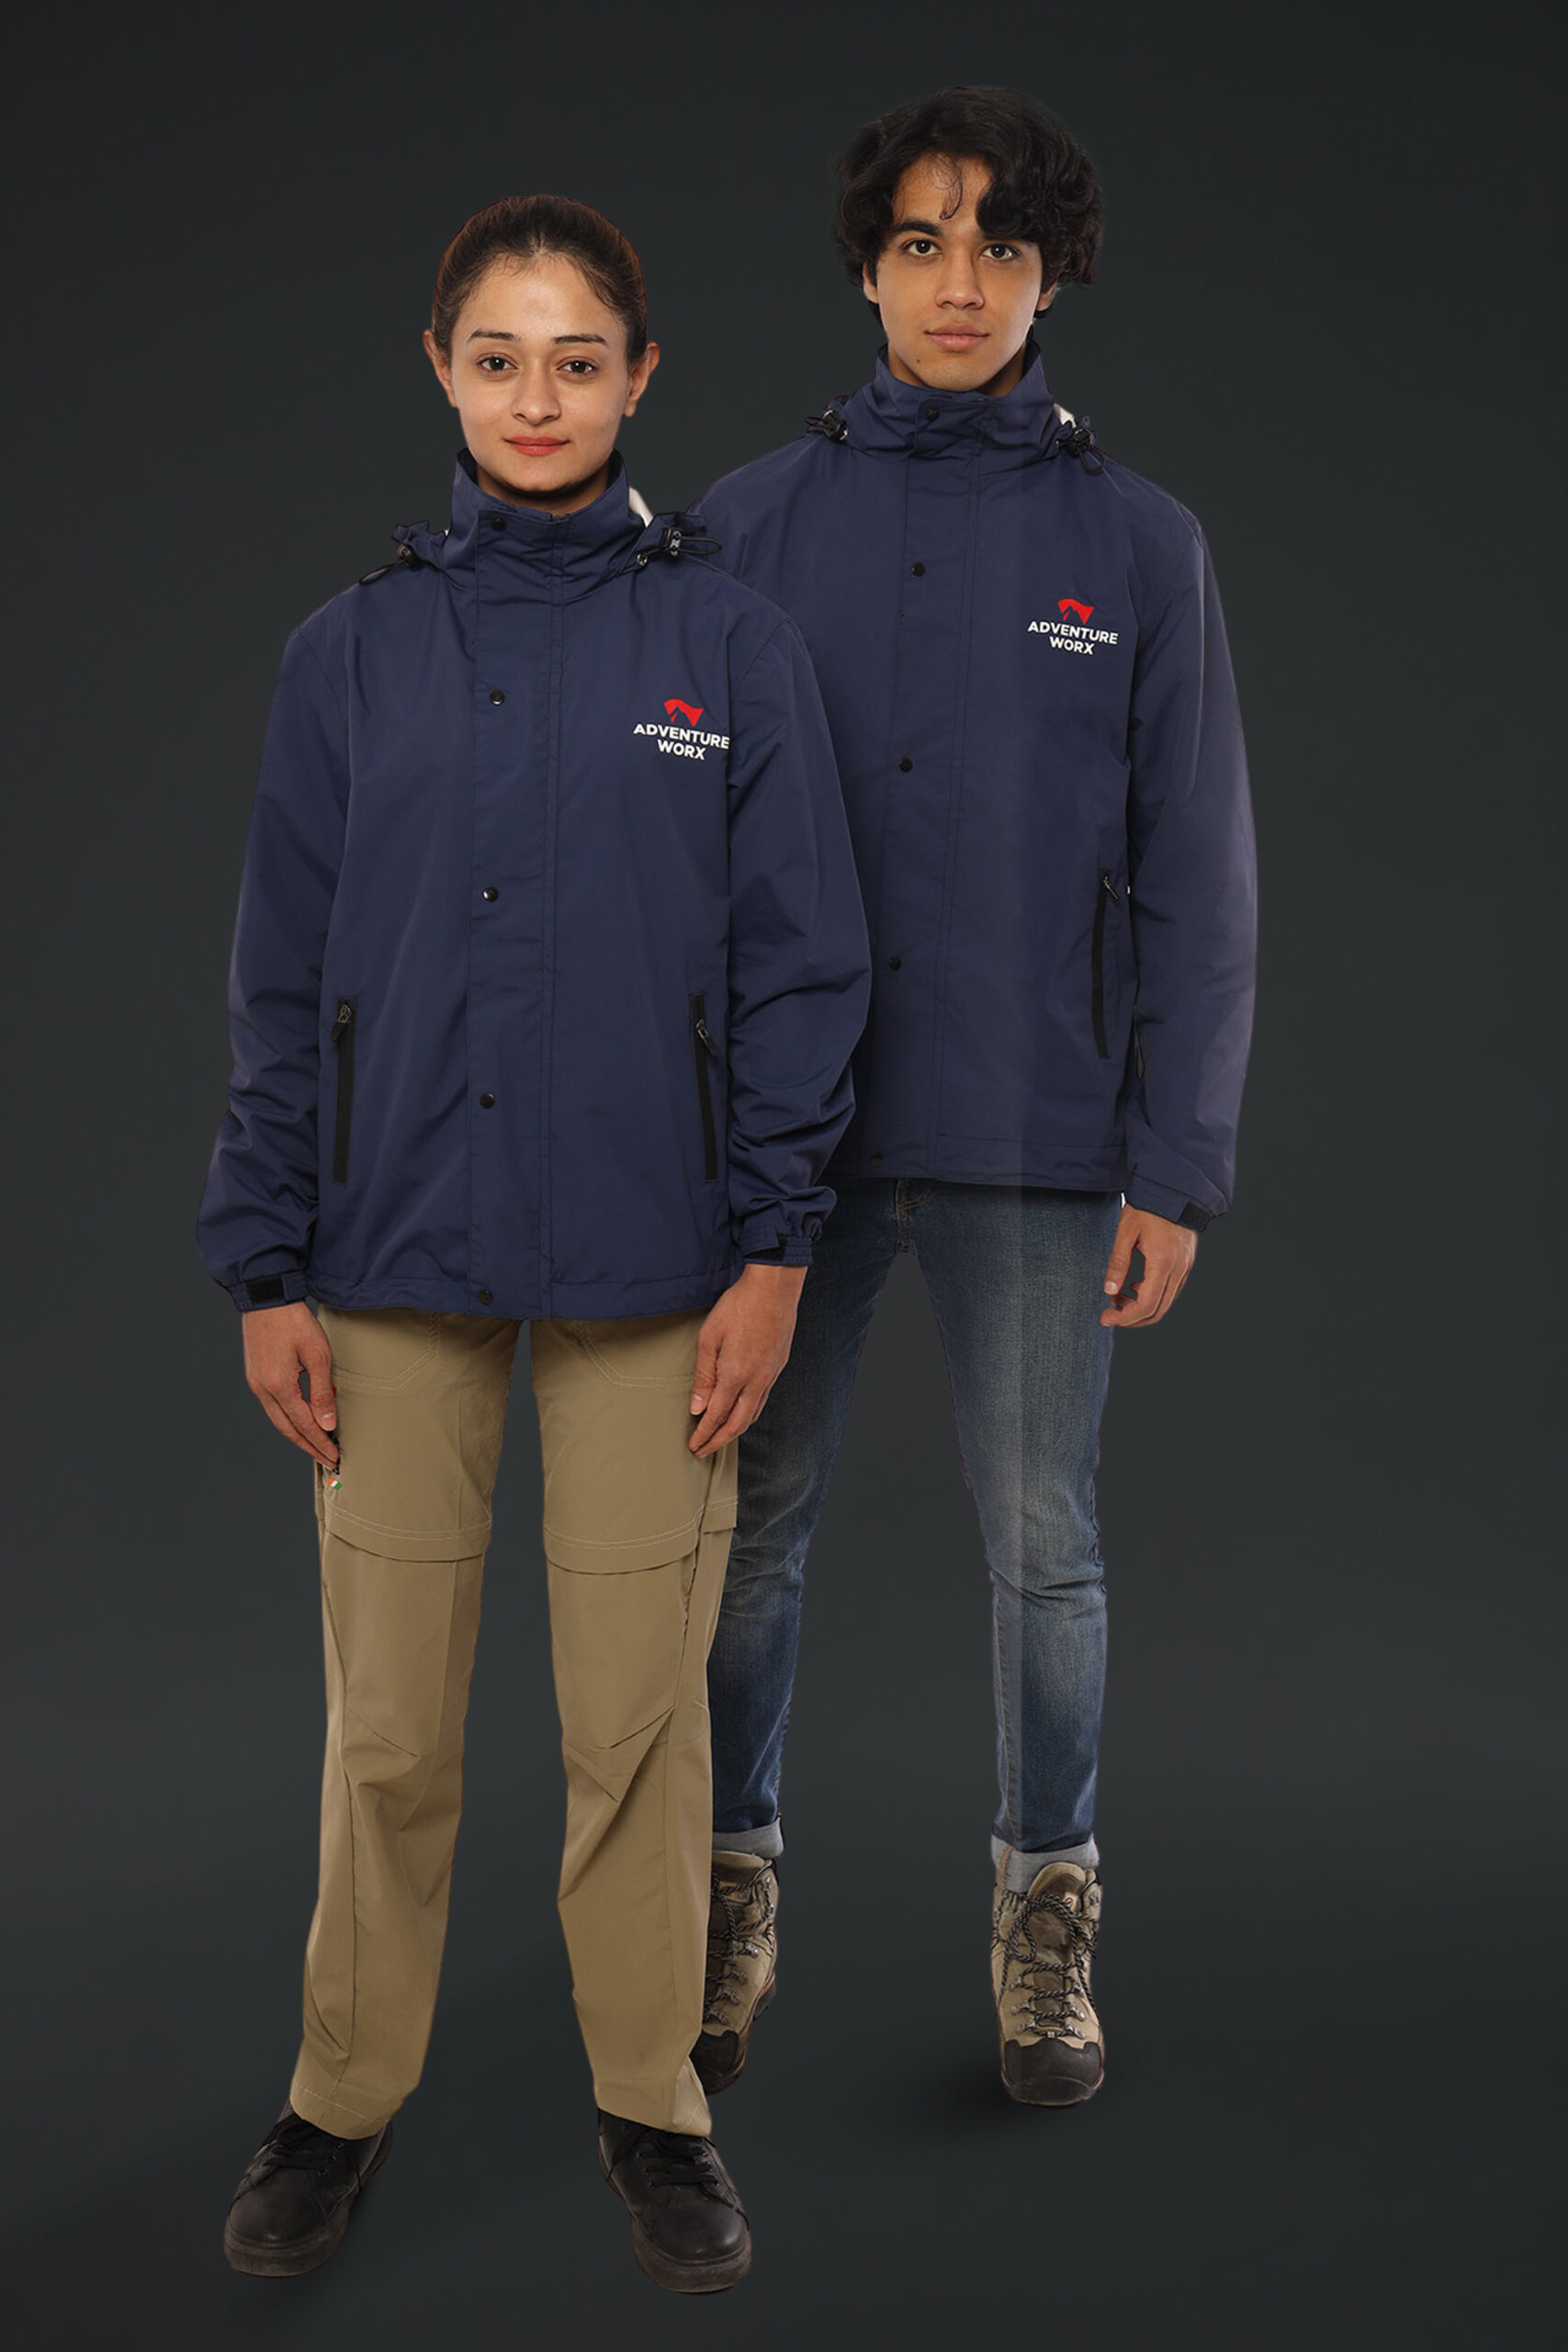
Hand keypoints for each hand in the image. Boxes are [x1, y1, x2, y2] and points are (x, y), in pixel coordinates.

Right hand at [242, 1300, 339, 1465]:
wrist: (267, 1297)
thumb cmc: (293, 1321)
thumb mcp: (317, 1355)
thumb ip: (321, 1393)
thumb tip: (327, 1423)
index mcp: (279, 1386)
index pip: (304, 1426)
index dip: (320, 1443)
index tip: (334, 1455)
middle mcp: (263, 1389)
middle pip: (288, 1429)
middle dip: (309, 1446)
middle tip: (327, 1459)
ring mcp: (256, 1383)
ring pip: (278, 1420)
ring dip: (298, 1435)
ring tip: (316, 1445)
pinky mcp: (255, 1375)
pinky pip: (273, 1407)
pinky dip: (288, 1419)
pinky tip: (300, 1421)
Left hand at [688, 1262, 807, 1455]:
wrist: (774, 1287)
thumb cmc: (739, 1306)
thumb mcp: (709, 1337)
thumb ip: (703, 1375)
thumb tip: (697, 1406)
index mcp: (736, 1374)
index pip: (717, 1416)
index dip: (704, 1435)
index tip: (694, 1446)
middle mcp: (757, 1381)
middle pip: (737, 1424)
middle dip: (719, 1441)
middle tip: (703, 1451)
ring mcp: (770, 1375)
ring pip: (753, 1415)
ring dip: (735, 1431)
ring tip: (719, 1437)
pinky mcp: (778, 1367)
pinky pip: (762, 1400)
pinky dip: (749, 1415)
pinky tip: (740, 1413)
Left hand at [1099, 1205, 1197, 1328]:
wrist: (1175, 1188)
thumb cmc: (1148, 1206)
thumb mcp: (1126, 1232)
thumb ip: (1118, 1263)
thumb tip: (1109, 1291)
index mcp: (1163, 1262)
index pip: (1146, 1305)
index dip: (1125, 1317)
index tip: (1106, 1317)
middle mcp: (1179, 1269)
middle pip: (1157, 1311)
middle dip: (1132, 1318)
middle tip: (1109, 1313)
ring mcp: (1186, 1267)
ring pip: (1165, 1303)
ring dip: (1141, 1307)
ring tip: (1119, 1296)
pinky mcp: (1186, 1263)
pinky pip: (1171, 1290)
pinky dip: (1152, 1295)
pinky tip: (1136, 1285)